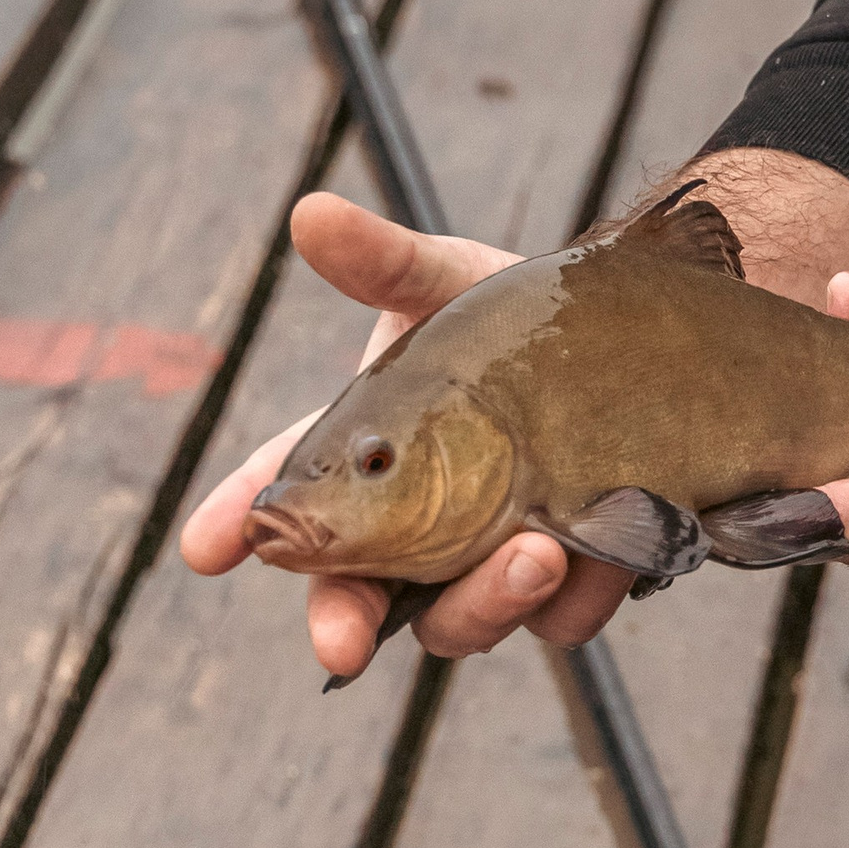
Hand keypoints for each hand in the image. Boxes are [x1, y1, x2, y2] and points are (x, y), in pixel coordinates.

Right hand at [181, 175, 848, 683]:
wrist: (645, 338)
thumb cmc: (517, 319)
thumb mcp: (450, 282)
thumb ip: (384, 262)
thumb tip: (311, 212)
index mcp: (366, 460)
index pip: (285, 501)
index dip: (238, 523)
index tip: (203, 546)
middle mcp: (418, 528)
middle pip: (359, 602)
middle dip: (346, 623)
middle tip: (344, 636)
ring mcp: (493, 561)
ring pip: (465, 622)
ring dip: (488, 601)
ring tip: (535, 551)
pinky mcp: (576, 577)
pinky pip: (568, 616)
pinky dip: (581, 592)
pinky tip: (604, 550)